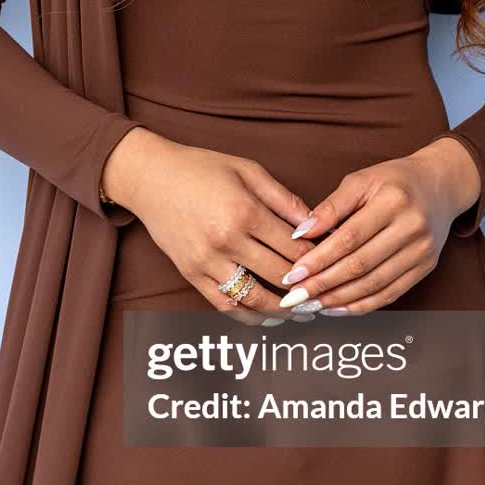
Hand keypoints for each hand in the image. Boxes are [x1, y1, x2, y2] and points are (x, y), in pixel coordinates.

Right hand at [100, 128, 317, 324]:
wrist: (150, 177)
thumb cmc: (201, 168)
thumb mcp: (248, 171)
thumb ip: (285, 200)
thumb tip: (316, 225)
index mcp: (245, 211)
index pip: (294, 247)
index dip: (318, 259)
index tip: (333, 264)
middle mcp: (226, 240)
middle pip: (279, 276)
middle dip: (307, 288)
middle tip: (326, 293)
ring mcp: (206, 261)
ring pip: (254, 298)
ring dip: (282, 310)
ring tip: (303, 312)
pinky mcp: (190, 274)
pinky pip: (224, 304)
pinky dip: (248, 315)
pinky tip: (267, 316)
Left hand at [269, 138, 482, 316]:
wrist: (440, 185)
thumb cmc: (394, 180)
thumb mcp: (361, 180)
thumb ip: (331, 207)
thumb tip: (300, 233)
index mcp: (393, 201)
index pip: (349, 237)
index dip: (318, 259)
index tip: (293, 273)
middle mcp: (412, 227)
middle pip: (361, 265)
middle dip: (323, 284)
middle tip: (295, 296)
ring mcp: (422, 250)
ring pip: (375, 284)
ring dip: (339, 299)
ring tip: (311, 304)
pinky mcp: (426, 267)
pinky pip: (391, 293)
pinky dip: (362, 305)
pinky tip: (338, 308)